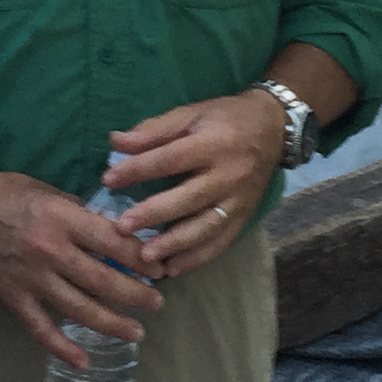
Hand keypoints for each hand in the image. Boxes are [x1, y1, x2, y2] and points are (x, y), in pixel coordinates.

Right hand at [0, 167, 161, 360]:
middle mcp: (51, 251)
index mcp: (63, 220)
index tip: (159, 269)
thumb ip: (84, 215)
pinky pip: (40, 329)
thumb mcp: (52, 193)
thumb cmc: (11, 194)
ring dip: (112, 324)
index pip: (113, 243)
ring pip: (79, 309)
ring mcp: (31, 278)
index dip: (140, 259)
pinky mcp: (14, 298)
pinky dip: (62, 348)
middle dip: (136, 295)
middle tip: (157, 303)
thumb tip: (119, 235)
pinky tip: (83, 361)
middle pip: (102, 280)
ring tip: (136, 333)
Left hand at [102, 88, 283, 278]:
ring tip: (146, 256)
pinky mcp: (244, 216)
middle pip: (189, 198)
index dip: (139, 169)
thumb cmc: (226, 117)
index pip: (171, 159)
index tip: (108, 179)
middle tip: (122, 227)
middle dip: (154, 214)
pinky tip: (173, 268)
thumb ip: (154, 130)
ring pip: (206, 227)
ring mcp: (239, 200)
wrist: (274, 127)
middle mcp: (229, 174)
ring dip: (175, 244)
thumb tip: (116, 142)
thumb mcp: (192, 113)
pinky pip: (221, 242)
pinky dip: (198, 258)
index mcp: (214, 142)